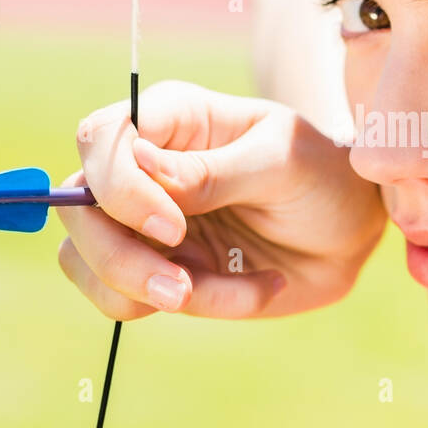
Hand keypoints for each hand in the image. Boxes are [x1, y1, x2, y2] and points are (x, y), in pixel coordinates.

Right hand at [57, 80, 385, 320]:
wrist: (351, 232)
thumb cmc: (324, 177)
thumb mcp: (285, 163)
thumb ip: (217, 170)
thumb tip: (143, 165)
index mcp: (171, 119)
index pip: (99, 138)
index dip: (117, 188)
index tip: (171, 229)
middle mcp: (143, 168)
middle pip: (76, 208)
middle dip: (119, 259)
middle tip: (182, 289)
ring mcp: (141, 222)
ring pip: (85, 262)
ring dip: (142, 293)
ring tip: (220, 291)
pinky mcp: (155, 268)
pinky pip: (132, 300)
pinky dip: (193, 307)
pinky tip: (253, 288)